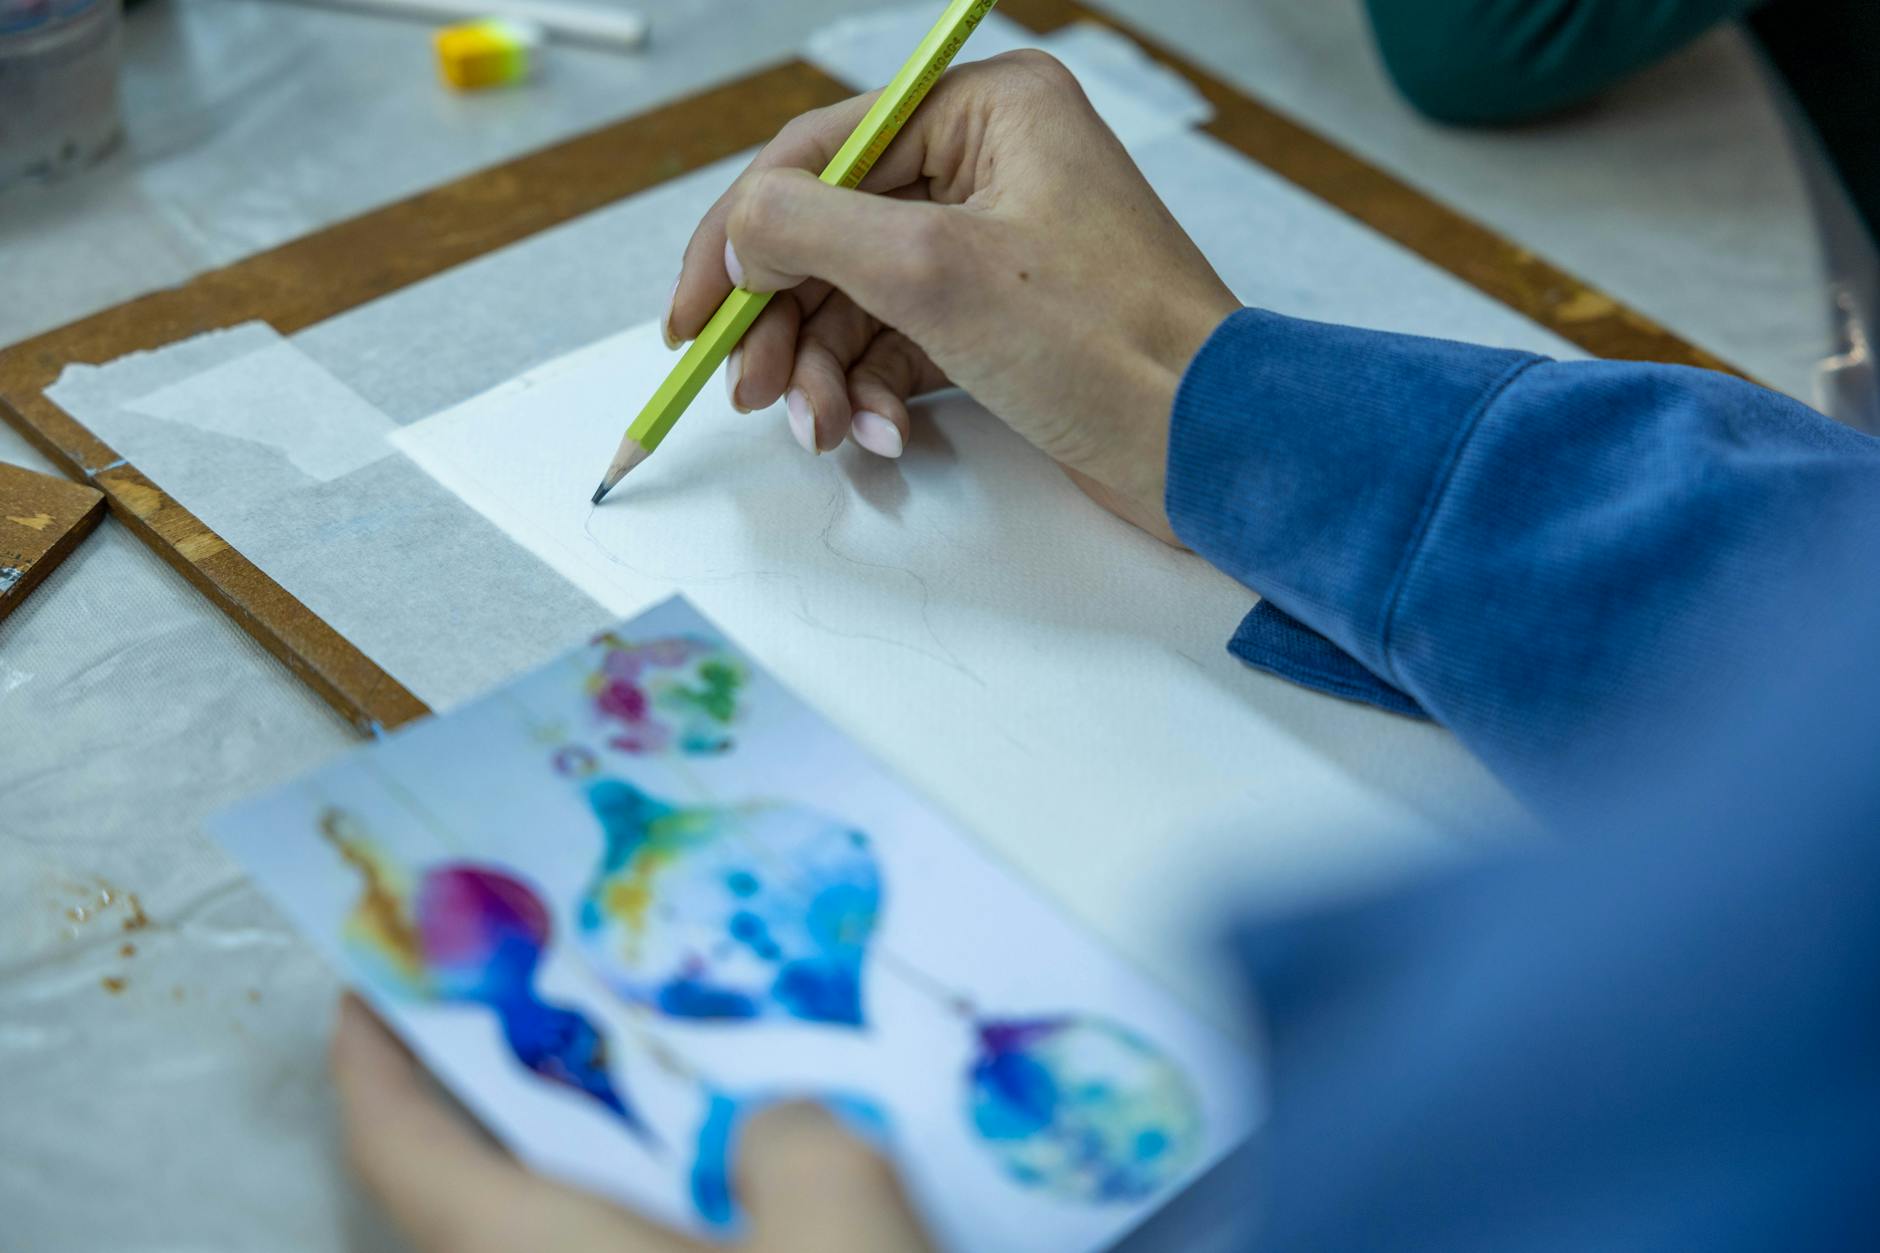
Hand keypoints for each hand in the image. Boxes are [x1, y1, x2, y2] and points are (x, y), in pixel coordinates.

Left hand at [330, 996, 933, 1252]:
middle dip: (508, 1094)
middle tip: (575, 998)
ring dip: (598, 1171)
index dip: (373, 1059)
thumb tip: (781, 1127)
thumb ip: (801, 1139)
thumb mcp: (844, 1226)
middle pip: (478, 1197)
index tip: (371, 977)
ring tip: (685, 1089)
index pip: (402, 1153)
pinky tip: (746, 1204)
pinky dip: (651, 1230)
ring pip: (560, 1249)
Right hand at [667, 51, 1240, 544]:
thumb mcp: (934, 272)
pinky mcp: (1003, 320)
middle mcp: (992, 165)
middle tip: (751, 390)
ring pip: (859, 299)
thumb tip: (737, 227)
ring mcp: (997, 245)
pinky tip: (882, 437)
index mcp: (988, 110)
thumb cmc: (1107, 347)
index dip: (738, 234)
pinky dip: (876, 393)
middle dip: (786, 324)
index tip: (692, 312)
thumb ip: (810, 229)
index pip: (819, 153)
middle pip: (831, 235)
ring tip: (827, 432)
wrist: (1209, 448)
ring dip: (827, 373)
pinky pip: (901, 343)